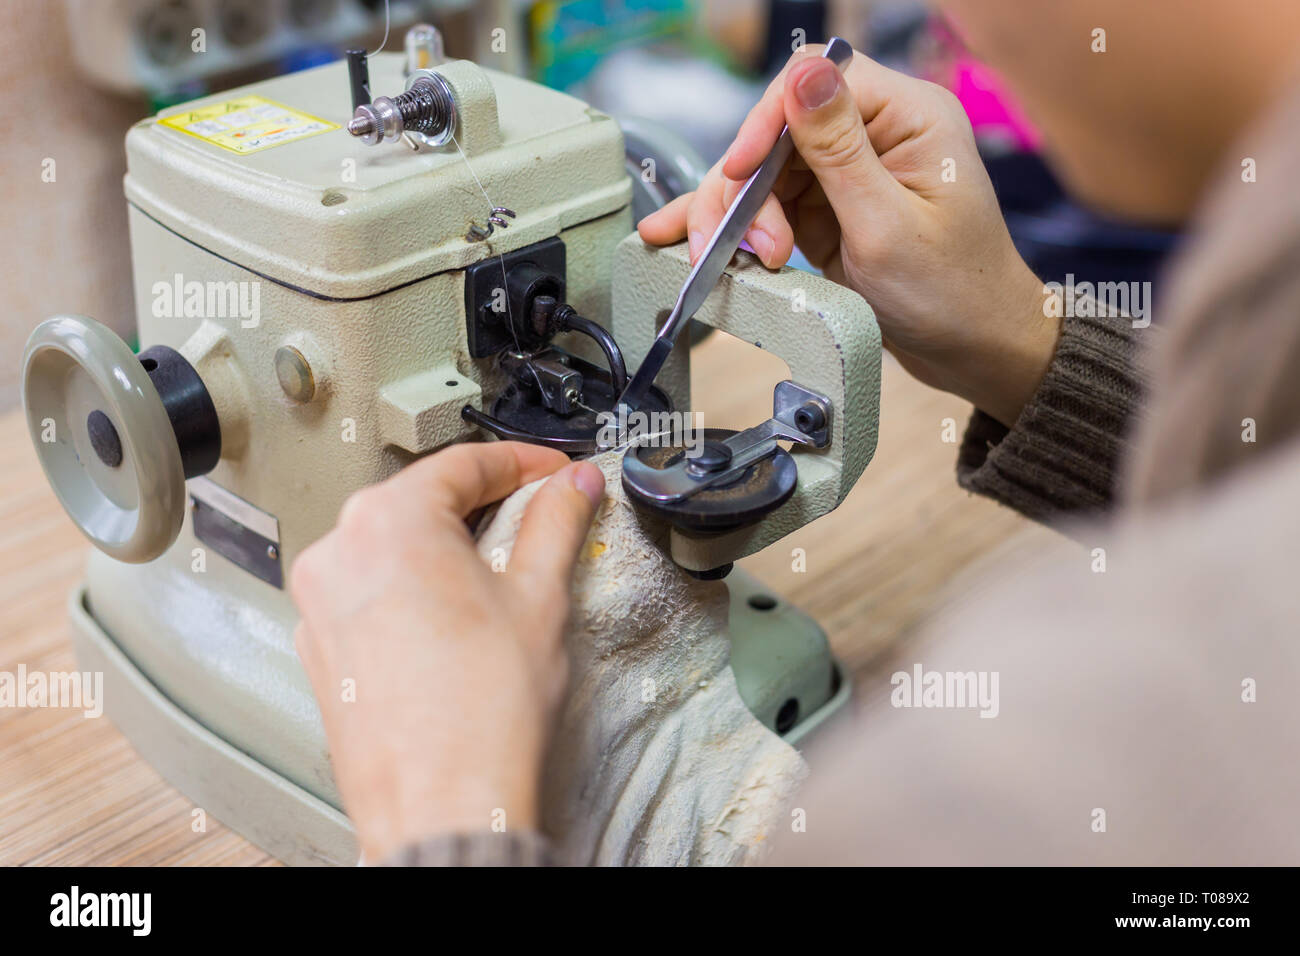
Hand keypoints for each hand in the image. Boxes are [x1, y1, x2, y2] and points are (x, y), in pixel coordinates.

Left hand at [289, 441, 604, 860]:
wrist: (443, 806)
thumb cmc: (481, 715)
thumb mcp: (539, 597)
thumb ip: (555, 524)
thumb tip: (571, 487)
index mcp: (389, 521)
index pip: (465, 463)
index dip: (522, 463)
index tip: (553, 471)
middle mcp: (339, 552)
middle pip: (421, 500)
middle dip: (482, 502)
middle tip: (535, 513)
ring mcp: (320, 603)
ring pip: (390, 546)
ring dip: (444, 545)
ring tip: (499, 571)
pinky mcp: (319, 648)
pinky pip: (368, 592)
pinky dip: (411, 588)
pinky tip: (454, 618)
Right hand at [638, 46, 1058, 426]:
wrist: (973, 350)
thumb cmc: (954, 293)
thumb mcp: (888, 226)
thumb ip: (840, 149)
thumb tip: (805, 71)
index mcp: (908, 116)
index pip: (817, 81)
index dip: (767, 122)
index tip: (740, 172)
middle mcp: (876, 133)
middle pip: (778, 131)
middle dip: (745, 189)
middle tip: (733, 244)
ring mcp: (848, 172)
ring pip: (763, 171)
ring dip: (735, 216)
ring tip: (724, 260)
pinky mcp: (828, 209)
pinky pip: (768, 205)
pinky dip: (734, 225)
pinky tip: (689, 234)